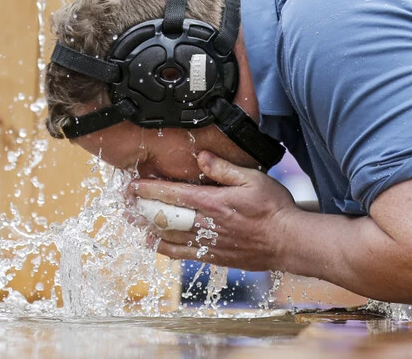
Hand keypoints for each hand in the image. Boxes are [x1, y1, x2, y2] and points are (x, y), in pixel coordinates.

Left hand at [130, 151, 298, 270]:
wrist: (288, 241)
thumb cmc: (274, 208)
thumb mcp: (253, 178)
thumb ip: (224, 168)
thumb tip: (201, 155)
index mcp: (213, 202)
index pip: (173, 194)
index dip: (149, 189)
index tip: (132, 185)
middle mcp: (206, 224)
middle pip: (164, 217)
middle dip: (141, 209)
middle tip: (123, 204)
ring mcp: (208, 243)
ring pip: (169, 237)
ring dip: (148, 228)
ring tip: (132, 222)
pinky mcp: (214, 257)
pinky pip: (182, 254)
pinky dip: (164, 248)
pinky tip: (154, 244)